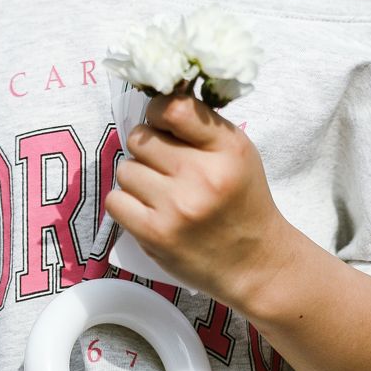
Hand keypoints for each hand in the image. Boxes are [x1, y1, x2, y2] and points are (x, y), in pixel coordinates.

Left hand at [104, 93, 296, 308]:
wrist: (255, 263)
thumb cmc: (242, 202)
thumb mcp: (238, 154)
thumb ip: (201, 128)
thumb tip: (154, 107)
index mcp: (227, 148)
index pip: (174, 107)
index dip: (157, 111)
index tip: (161, 123)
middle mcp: (202, 175)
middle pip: (141, 139)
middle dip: (147, 149)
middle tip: (164, 166)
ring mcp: (177, 206)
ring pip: (125, 169)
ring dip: (136, 178)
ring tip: (159, 192)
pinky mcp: (156, 234)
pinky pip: (115, 200)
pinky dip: (125, 203)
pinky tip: (146, 210)